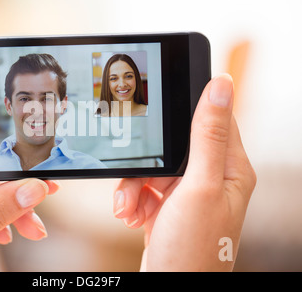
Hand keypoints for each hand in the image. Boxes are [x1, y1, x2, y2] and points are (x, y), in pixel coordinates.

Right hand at [113, 74, 255, 270]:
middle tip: (136, 179)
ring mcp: (187, 194)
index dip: (188, 110)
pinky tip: (130, 216)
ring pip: (152, 168)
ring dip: (134, 186)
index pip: (214, 120)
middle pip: (172, 147)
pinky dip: (132, 200)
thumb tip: (221, 85)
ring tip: (128, 209)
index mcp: (229, 169)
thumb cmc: (193, 248)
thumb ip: (208, 135)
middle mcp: (210, 179)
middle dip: (146, 164)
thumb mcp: (199, 186)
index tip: (161, 106)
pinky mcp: (167, 206)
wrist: (170, 288)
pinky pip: (144, 188)